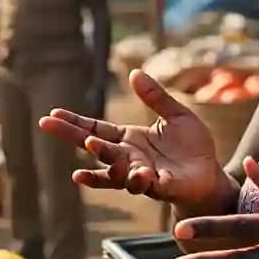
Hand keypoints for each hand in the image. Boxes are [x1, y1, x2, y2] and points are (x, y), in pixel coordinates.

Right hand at [38, 70, 231, 208]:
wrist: (210, 176)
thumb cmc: (192, 147)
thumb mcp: (176, 115)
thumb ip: (156, 97)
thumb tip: (135, 72)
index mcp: (129, 139)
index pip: (96, 129)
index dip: (74, 122)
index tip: (52, 115)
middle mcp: (128, 157)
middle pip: (94, 145)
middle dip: (71, 135)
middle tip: (47, 124)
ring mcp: (139, 173)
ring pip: (113, 167)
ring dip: (102, 157)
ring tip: (91, 144)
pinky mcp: (157, 186)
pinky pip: (140, 185)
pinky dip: (132, 179)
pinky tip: (134, 172)